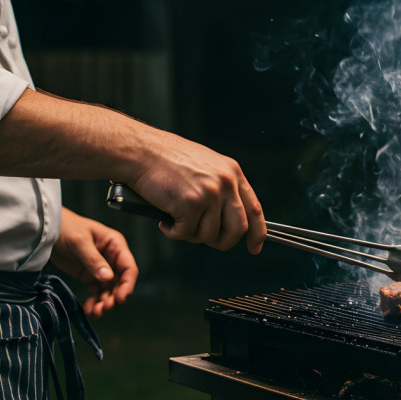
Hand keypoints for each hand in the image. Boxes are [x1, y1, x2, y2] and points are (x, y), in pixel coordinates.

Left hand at [51, 208, 138, 318]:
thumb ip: (94, 260)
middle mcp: (112, 258)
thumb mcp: (80, 242)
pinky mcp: (90, 275)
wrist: (48, 230)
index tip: (120, 298)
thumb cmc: (66, 228)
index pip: (129, 267)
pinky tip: (89, 310)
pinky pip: (96, 291)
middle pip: (121, 281)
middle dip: (115, 296)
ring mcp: (102, 268)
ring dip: (105, 302)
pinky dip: (94, 301)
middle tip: (105, 308)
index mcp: (116, 245)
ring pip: (109, 289)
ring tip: (96, 312)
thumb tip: (107, 278)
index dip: (127, 284)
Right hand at [129, 132, 265, 253]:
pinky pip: (186, 233)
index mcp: (233, 173)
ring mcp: (210, 194)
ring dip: (191, 235)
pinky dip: (173, 232)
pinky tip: (165, 220)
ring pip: (209, 235)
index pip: (255, 210)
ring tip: (177, 220)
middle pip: (238, 229)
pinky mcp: (191, 204)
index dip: (258, 234)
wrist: (142, 151)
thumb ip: (222, 189)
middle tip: (204, 239)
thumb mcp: (207, 167)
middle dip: (222, 242)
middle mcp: (226, 183)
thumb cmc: (167, 160)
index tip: (255, 248)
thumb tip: (227, 219)